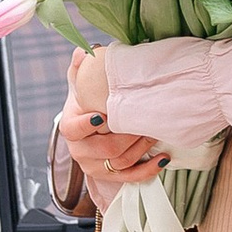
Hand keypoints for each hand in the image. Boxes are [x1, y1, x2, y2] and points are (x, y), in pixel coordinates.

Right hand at [59, 58, 165, 197]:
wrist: (90, 121)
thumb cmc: (88, 101)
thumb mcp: (81, 83)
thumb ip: (80, 67)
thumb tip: (81, 53)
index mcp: (69, 126)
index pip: (73, 130)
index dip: (87, 125)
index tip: (103, 117)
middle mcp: (79, 150)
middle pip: (104, 149)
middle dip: (128, 135)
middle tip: (144, 120)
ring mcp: (94, 165)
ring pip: (119, 162)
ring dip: (141, 148)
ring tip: (156, 132)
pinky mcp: (109, 176)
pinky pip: (129, 178)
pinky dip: (147, 170)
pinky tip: (162, 158)